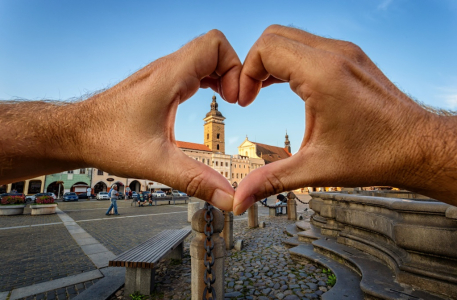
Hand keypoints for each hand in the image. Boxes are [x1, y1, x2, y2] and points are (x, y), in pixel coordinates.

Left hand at [80, 30, 242, 209]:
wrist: (76, 132)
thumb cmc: (107, 140)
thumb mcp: (156, 164)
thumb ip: (196, 180)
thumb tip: (228, 198)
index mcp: (169, 78)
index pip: (214, 44)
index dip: (234, 68)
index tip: (234, 100)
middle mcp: (167, 69)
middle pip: (214, 48)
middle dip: (233, 72)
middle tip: (235, 102)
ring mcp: (163, 73)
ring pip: (205, 56)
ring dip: (222, 75)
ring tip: (227, 102)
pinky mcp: (160, 82)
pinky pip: (194, 68)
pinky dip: (209, 79)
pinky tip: (206, 101)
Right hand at [233, 25, 455, 213]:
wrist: (418, 146)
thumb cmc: (375, 155)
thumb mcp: (316, 169)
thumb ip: (271, 181)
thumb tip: (240, 200)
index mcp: (323, 74)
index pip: (266, 49)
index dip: (245, 74)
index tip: (246, 102)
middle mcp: (335, 54)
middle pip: (274, 36)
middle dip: (253, 65)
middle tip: (250, 95)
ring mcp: (345, 52)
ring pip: (291, 37)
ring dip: (271, 61)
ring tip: (263, 91)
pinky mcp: (351, 57)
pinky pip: (308, 45)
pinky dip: (290, 60)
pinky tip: (287, 86)